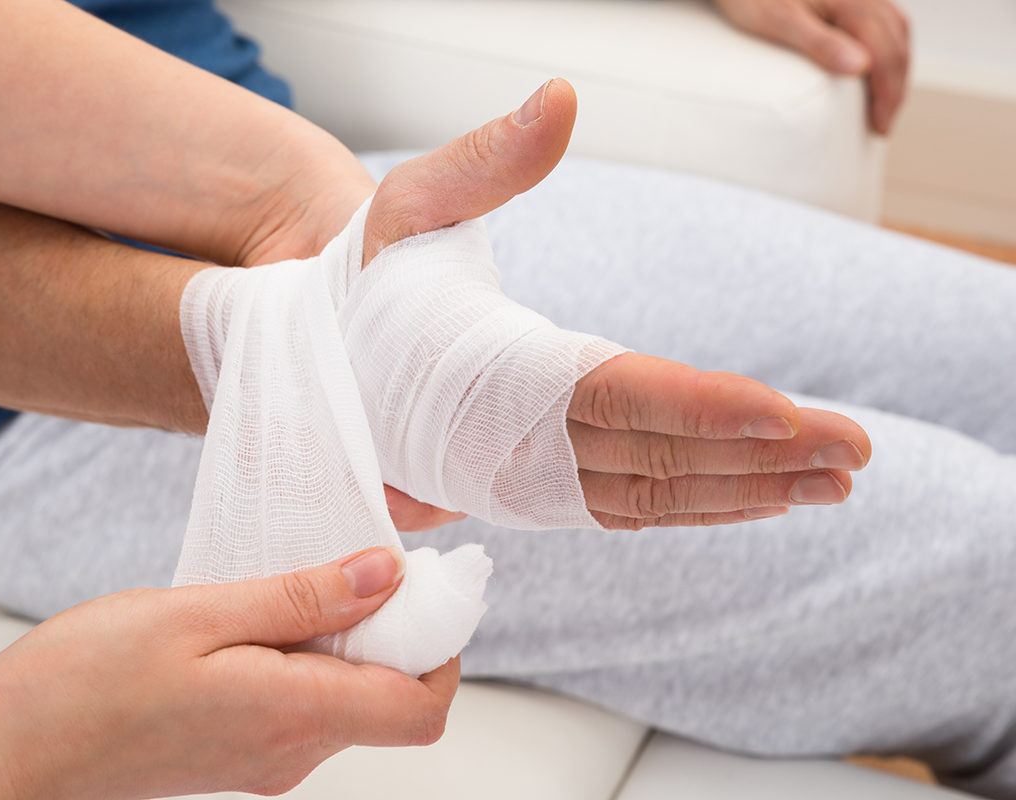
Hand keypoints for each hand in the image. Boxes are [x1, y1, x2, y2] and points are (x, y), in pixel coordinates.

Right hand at [0, 548, 456, 799]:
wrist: (6, 754)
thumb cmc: (84, 681)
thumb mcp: (199, 613)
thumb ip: (302, 597)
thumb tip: (390, 575)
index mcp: (293, 716)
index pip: (421, 709)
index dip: (442, 647)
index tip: (423, 585)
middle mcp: (292, 750)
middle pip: (392, 700)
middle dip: (397, 631)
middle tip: (360, 562)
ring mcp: (266, 758)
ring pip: (349, 697)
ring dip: (347, 637)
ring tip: (298, 578)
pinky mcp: (239, 752)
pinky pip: (305, 701)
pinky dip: (309, 654)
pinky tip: (263, 611)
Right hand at [364, 79, 870, 530]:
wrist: (328, 364)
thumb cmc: (374, 283)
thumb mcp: (410, 206)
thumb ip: (485, 159)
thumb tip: (559, 99)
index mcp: (491, 377)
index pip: (614, 398)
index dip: (701, 409)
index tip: (787, 416)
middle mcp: (515, 446)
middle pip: (655, 458)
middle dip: (759, 458)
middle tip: (853, 451)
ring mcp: (529, 479)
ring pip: (653, 496)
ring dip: (747, 490)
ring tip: (833, 478)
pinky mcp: (539, 487)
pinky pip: (630, 506)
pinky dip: (700, 504)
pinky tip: (761, 494)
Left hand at [711, 0, 908, 134]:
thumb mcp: (779, 22)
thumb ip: (820, 43)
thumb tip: (861, 68)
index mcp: (852, 2)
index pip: (886, 54)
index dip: (887, 94)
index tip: (879, 128)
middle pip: (897, 43)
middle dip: (895, 87)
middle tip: (882, 126)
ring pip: (896, 30)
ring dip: (896, 68)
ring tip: (884, 102)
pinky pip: (884, 21)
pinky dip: (889, 48)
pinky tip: (876, 66)